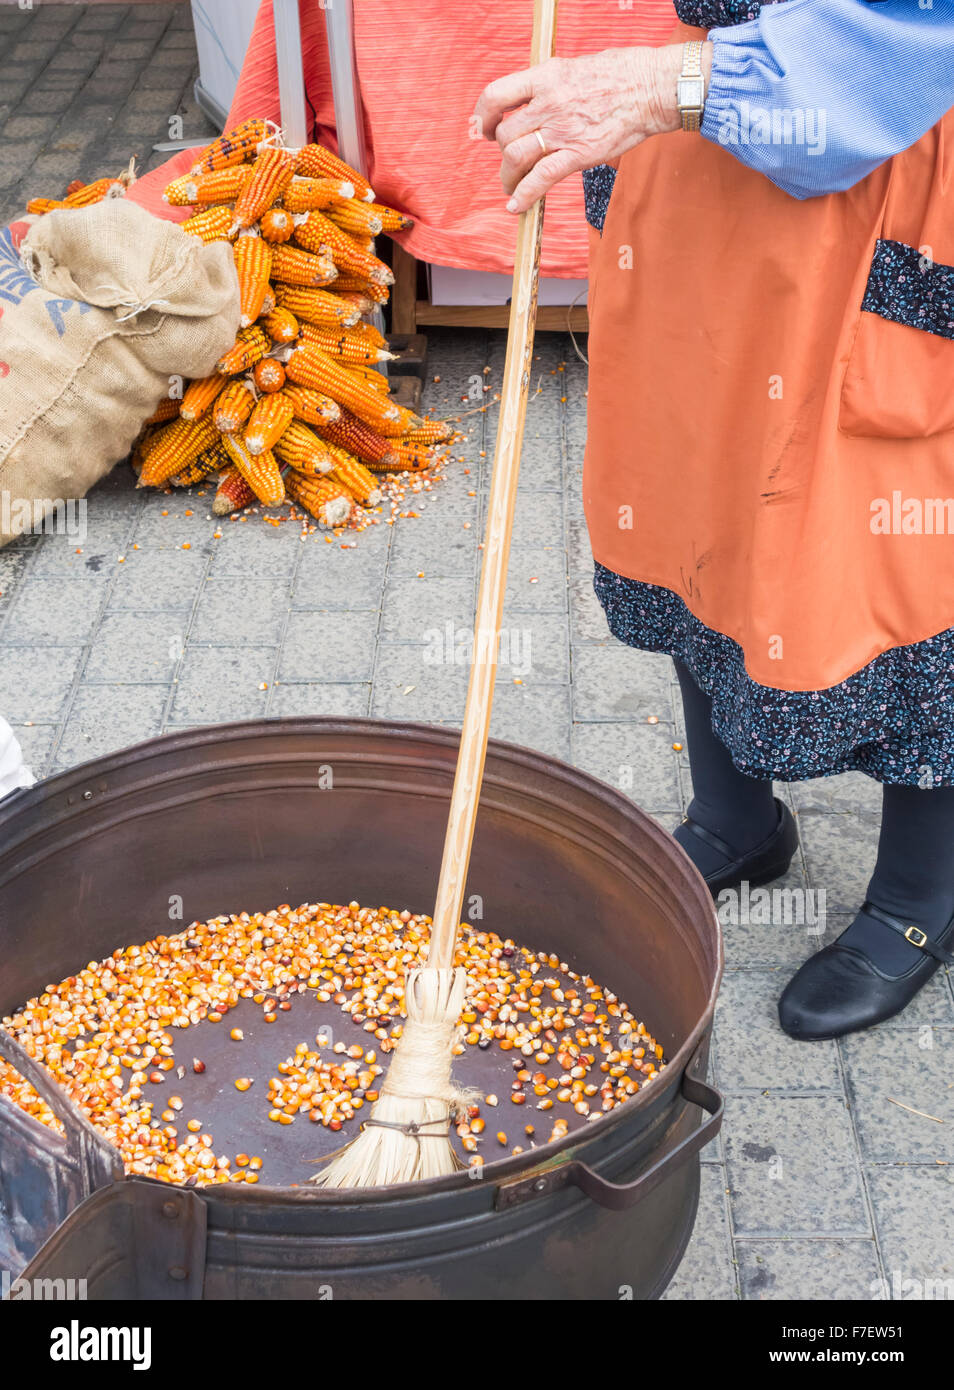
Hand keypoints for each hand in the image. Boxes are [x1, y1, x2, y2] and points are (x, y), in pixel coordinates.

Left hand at [473, 44, 709, 211]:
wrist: (652, 87)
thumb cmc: (621, 74)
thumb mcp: (576, 68)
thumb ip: (551, 85)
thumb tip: (535, 100)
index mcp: (545, 77)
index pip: (496, 95)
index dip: (484, 115)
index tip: (484, 128)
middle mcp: (548, 103)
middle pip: (505, 134)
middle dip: (501, 152)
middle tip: (511, 162)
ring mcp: (562, 130)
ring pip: (515, 158)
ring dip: (508, 177)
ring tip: (511, 187)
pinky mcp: (578, 154)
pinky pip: (540, 178)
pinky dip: (523, 196)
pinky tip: (516, 207)